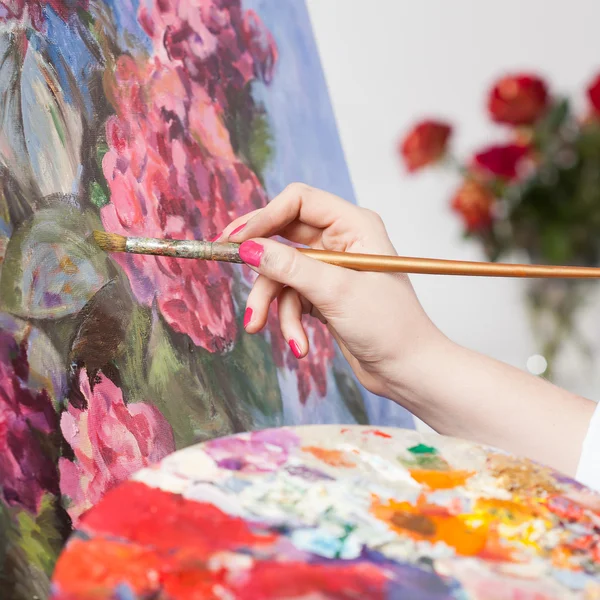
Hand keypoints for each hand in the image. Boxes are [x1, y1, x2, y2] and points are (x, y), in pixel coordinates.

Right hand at [221, 183, 442, 398]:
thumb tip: (248, 248)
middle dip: (261, 264)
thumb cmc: (389, 326)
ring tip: (259, 327)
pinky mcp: (324, 295)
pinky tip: (299, 344)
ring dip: (271, 303)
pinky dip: (289, 320)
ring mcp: (331, 270)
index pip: (298, 202)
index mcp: (354, 225)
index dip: (264, 217)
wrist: (408, 369)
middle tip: (225, 262)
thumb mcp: (335, 292)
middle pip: (284, 237)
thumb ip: (289, 267)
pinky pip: (291, 297)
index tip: (236, 240)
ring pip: (282, 273)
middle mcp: (341, 241)